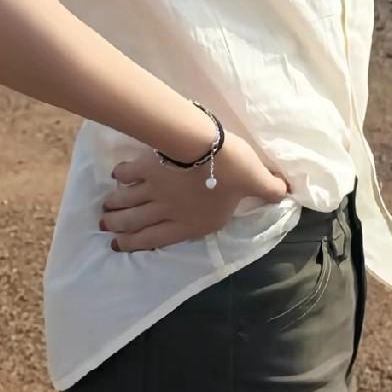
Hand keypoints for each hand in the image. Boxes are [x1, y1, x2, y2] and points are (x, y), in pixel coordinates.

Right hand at [101, 131, 288, 251]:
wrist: (206, 146)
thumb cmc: (232, 168)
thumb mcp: (256, 182)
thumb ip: (270, 190)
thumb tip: (288, 193)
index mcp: (192, 222)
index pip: (159, 238)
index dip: (137, 244)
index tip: (119, 245)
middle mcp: (168, 211)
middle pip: (137, 223)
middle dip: (120, 228)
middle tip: (105, 228)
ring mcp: (154, 190)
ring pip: (129, 203)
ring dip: (116, 208)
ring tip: (103, 211)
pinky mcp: (147, 168)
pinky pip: (130, 175)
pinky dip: (121, 178)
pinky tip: (115, 178)